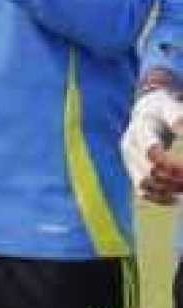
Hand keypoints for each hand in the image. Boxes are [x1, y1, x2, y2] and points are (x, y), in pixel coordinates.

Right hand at [124, 79, 182, 203]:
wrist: (144, 113)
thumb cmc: (162, 110)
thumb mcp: (168, 109)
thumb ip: (176, 116)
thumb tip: (180, 126)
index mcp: (139, 131)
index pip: (150, 151)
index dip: (167, 162)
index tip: (179, 167)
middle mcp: (130, 147)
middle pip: (149, 171)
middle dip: (173, 179)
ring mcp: (128, 161)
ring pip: (144, 184)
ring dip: (166, 190)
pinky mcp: (131, 170)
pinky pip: (141, 191)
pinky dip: (158, 197)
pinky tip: (175, 198)